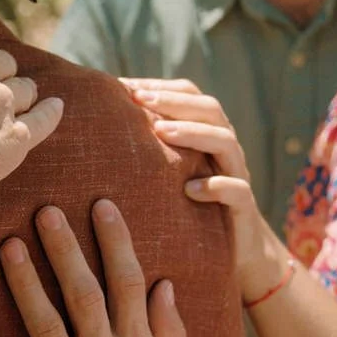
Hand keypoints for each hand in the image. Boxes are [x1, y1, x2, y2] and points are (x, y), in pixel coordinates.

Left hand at [0, 200, 196, 336]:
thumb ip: (170, 333)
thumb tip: (164, 286)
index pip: (126, 281)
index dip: (114, 240)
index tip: (101, 205)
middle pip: (82, 291)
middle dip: (64, 247)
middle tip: (45, 210)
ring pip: (44, 323)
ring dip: (26, 281)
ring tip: (8, 245)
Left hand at [122, 78, 285, 298]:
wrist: (234, 251)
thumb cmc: (187, 206)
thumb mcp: (166, 173)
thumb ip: (145, 148)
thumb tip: (93, 125)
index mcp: (206, 133)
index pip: (191, 95)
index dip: (161, 86)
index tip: (124, 85)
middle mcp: (224, 149)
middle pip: (210, 110)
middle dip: (174, 102)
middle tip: (140, 100)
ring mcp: (237, 176)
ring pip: (225, 142)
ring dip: (193, 133)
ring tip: (161, 132)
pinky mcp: (243, 208)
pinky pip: (237, 190)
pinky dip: (215, 186)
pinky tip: (190, 190)